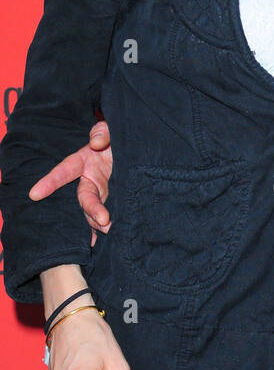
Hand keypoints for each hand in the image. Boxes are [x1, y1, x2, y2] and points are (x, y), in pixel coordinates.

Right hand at [29, 119, 112, 245]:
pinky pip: (106, 218)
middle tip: (103, 219)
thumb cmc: (121, 137)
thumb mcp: (112, 130)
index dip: (49, 182)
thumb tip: (96, 142)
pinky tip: (110, 239)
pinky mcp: (115, 203)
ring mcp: (103, 194)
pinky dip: (105, 229)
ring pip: (95, 212)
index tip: (34, 194)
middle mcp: (90, 181)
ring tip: (112, 229)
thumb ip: (103, 132)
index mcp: (84, 161)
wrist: (143, 147)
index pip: (64, 171)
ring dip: (100, 222)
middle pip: (85, 198)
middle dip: (91, 210)